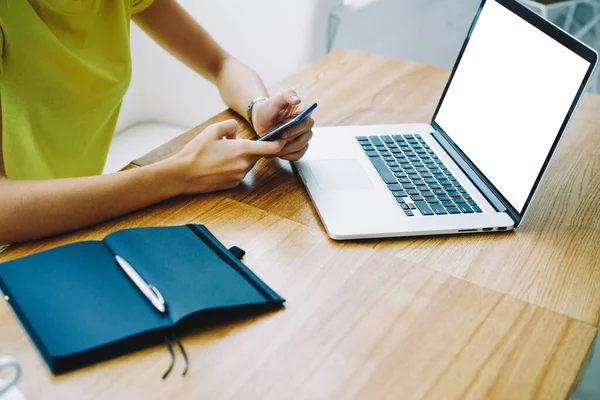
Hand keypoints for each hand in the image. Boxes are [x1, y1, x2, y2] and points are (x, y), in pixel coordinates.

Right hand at [166, 120, 284, 193]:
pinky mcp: (233, 184)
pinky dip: (234, 167)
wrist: (183, 174)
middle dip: (250, 148)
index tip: (282, 138)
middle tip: (232, 144)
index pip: (271, 148)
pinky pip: (239, 173)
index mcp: (242, 150)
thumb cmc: (196, 152)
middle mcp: (244, 164)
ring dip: (240, 158)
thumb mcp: (212, 130)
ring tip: (221, 155)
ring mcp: (239, 176)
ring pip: (247, 164)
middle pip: (257, 155)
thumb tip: (237, 131)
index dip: (279, 142)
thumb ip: (230, 126)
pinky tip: (219, 165)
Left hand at [252, 90, 313, 160]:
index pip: (305, 122)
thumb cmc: (269, 108)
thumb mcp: (275, 99)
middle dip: (290, 143)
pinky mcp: (299, 145)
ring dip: (288, 151)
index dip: (295, 130)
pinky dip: (290, 156)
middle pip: (305, 136)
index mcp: (304, 111)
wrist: (261, 118)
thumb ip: (287, 95)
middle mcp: (306, 123)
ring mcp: (304, 135)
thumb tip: (297, 99)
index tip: (283, 135)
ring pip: (302, 146)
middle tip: (276, 146)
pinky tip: (279, 155)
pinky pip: (299, 154)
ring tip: (274, 152)